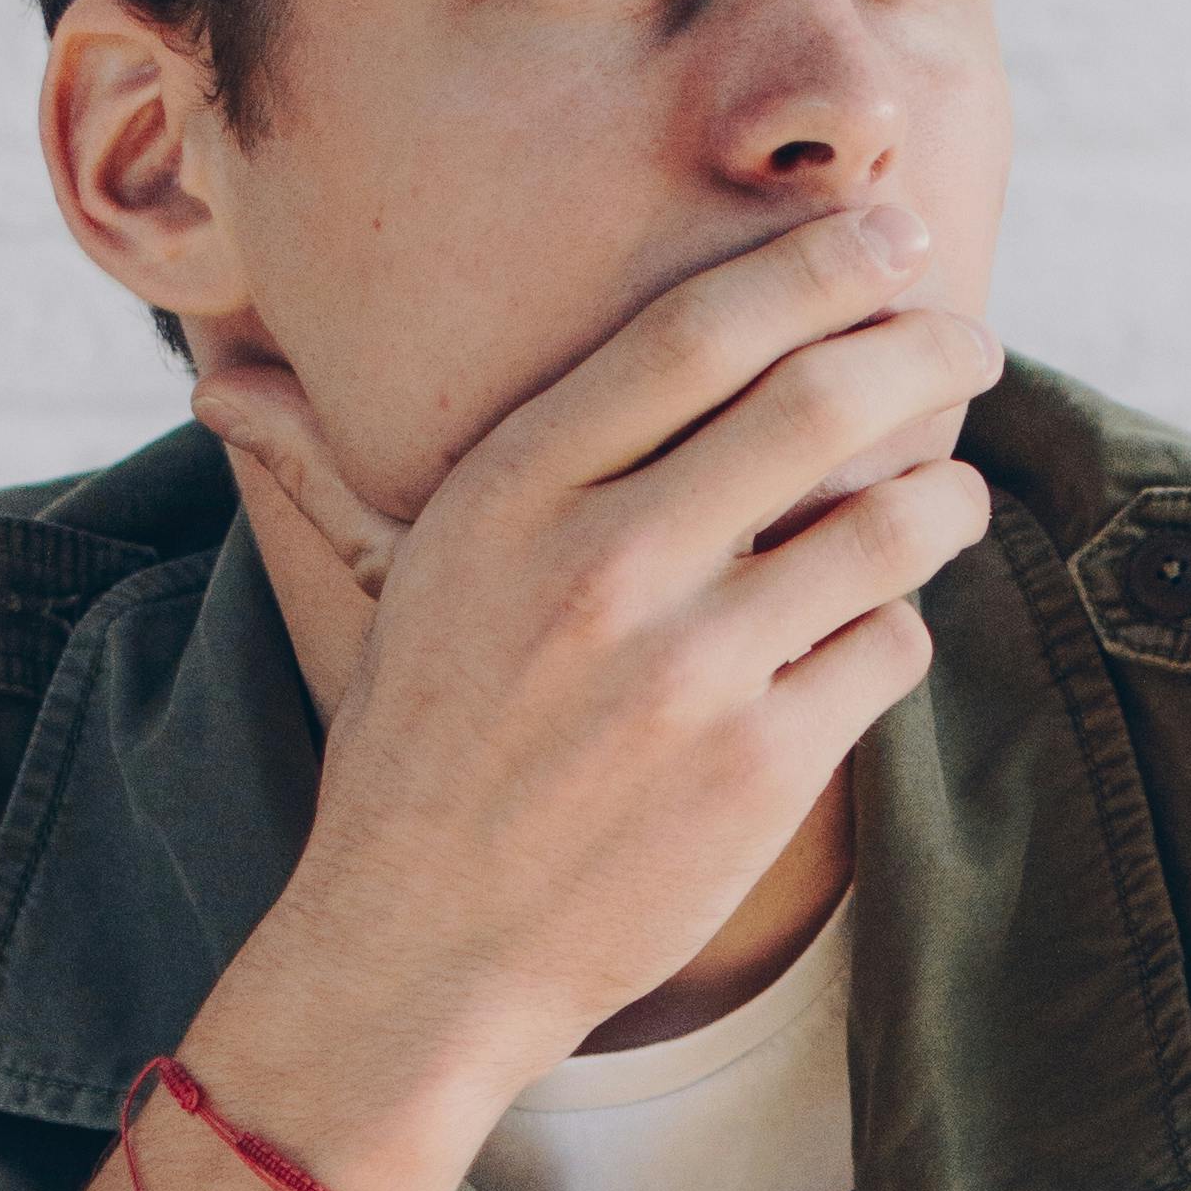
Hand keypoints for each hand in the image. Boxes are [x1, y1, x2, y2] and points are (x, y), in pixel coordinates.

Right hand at [205, 204, 1001, 1142]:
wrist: (421, 954)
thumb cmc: (411, 755)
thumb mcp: (390, 588)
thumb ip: (357, 466)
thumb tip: (222, 381)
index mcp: (511, 494)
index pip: (699, 331)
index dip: (819, 265)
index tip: (891, 236)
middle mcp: (604, 565)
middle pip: (820, 402)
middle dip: (925, 350)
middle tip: (968, 340)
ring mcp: (691, 670)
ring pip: (888, 527)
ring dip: (943, 495)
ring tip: (947, 495)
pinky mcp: (761, 769)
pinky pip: (888, 650)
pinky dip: (895, 632)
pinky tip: (870, 635)